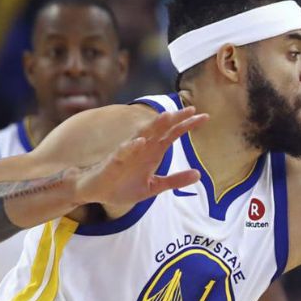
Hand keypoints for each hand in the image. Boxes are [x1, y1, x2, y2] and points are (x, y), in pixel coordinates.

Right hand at [75, 106, 208, 206]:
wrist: (94, 192)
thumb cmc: (122, 185)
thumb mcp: (153, 187)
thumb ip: (174, 180)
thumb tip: (198, 175)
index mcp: (153, 151)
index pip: (173, 134)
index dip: (188, 125)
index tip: (205, 117)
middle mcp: (143, 147)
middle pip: (161, 129)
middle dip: (176, 119)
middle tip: (192, 109)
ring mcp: (128, 152)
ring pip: (143, 135)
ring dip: (155, 125)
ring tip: (168, 115)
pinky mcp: (114, 162)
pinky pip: (123, 152)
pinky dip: (132, 146)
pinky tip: (141, 142)